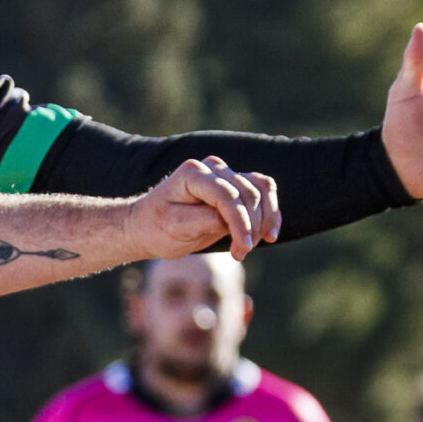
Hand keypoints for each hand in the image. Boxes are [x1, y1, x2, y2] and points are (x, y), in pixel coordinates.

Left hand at [139, 156, 281, 259]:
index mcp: (193, 173)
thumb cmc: (158, 227)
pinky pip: (264, 191)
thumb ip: (203, 220)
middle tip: (240, 253)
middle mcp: (212, 168)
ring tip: (251, 246)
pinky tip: (271, 233)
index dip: (240, 223)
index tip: (243, 248)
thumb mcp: (174, 228)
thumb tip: (230, 220)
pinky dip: (270, 212)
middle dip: (251, 227)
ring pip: (262, 189)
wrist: (151, 226)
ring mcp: (226, 173)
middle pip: (248, 193)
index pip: (228, 196)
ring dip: (264, 220)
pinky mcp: (236, 184)